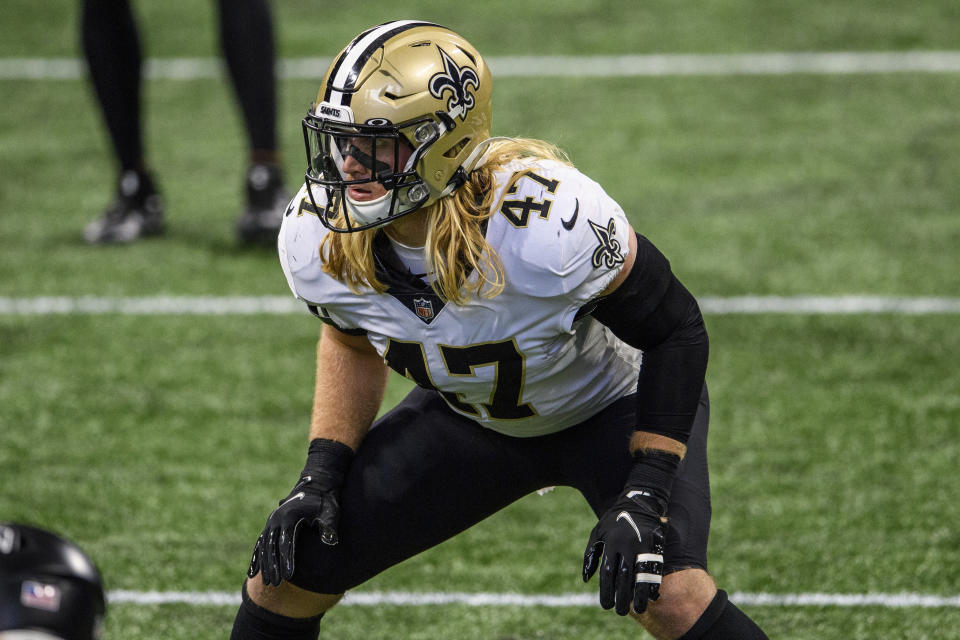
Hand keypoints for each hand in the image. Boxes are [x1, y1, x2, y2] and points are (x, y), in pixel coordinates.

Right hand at [247, 438, 352, 585]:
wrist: (317, 485)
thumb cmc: (325, 501)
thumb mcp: (330, 511)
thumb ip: (328, 526)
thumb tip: (331, 541)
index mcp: (289, 516)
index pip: (286, 542)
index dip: (287, 559)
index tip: (290, 575)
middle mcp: (276, 519)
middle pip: (272, 547)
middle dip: (274, 566)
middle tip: (277, 584)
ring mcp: (271, 522)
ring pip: (264, 547)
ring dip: (265, 565)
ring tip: (269, 583)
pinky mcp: (271, 526)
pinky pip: (260, 544)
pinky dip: (256, 558)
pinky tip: (252, 573)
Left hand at [582, 488, 666, 614]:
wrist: (639, 502)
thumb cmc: (613, 520)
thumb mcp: (597, 532)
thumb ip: (591, 555)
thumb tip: (586, 579)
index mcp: (611, 543)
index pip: (607, 573)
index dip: (606, 592)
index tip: (605, 605)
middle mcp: (626, 546)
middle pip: (623, 578)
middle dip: (622, 598)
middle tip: (620, 612)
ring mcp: (643, 546)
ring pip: (641, 576)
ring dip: (639, 596)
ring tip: (637, 609)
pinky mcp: (656, 546)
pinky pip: (654, 569)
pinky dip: (652, 584)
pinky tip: (650, 596)